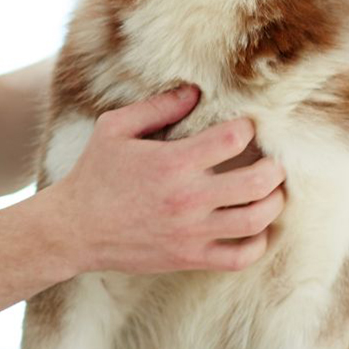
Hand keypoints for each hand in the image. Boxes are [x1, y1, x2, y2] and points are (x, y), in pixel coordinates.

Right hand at [37, 85, 284, 276]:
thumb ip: (157, 107)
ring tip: (270, 190)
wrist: (74, 228)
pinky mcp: (190, 257)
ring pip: (257, 219)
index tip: (245, 126)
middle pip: (259, 180)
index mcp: (172, 162)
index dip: (247, 128)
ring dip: (274, 201)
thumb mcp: (114, 128)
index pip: (233, 139)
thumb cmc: (94, 174)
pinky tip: (256, 229)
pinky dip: (258, 243)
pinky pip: (241, 257)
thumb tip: (195, 91)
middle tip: (271, 159)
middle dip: (274, 166)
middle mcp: (188, 198)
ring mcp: (192, 232)